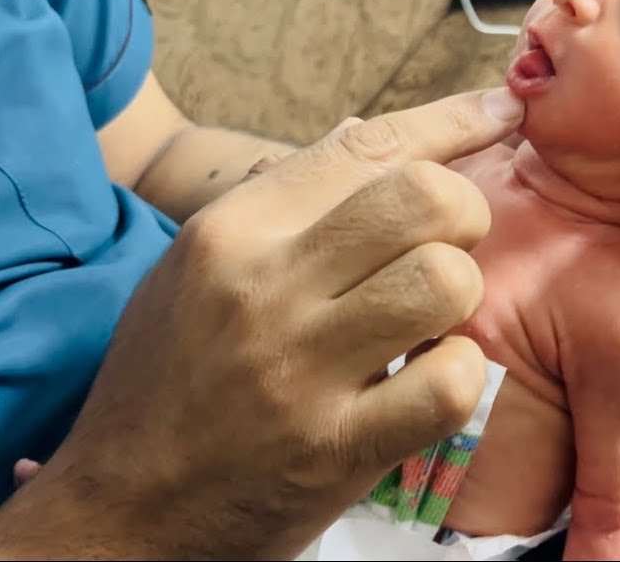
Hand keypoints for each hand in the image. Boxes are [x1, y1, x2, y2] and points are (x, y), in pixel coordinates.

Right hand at [0, 89, 526, 559]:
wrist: (117, 510)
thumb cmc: (167, 380)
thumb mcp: (196, 269)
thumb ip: (282, 203)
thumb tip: (366, 132)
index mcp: (232, 229)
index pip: (366, 144)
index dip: (452, 119)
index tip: (502, 109)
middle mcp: (265, 286)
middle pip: (423, 199)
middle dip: (465, 214)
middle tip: (449, 248)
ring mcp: (301, 369)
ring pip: (447, 281)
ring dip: (460, 299)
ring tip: (430, 322)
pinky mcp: (335, 449)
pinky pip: (449, 384)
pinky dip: (457, 379)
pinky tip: (425, 382)